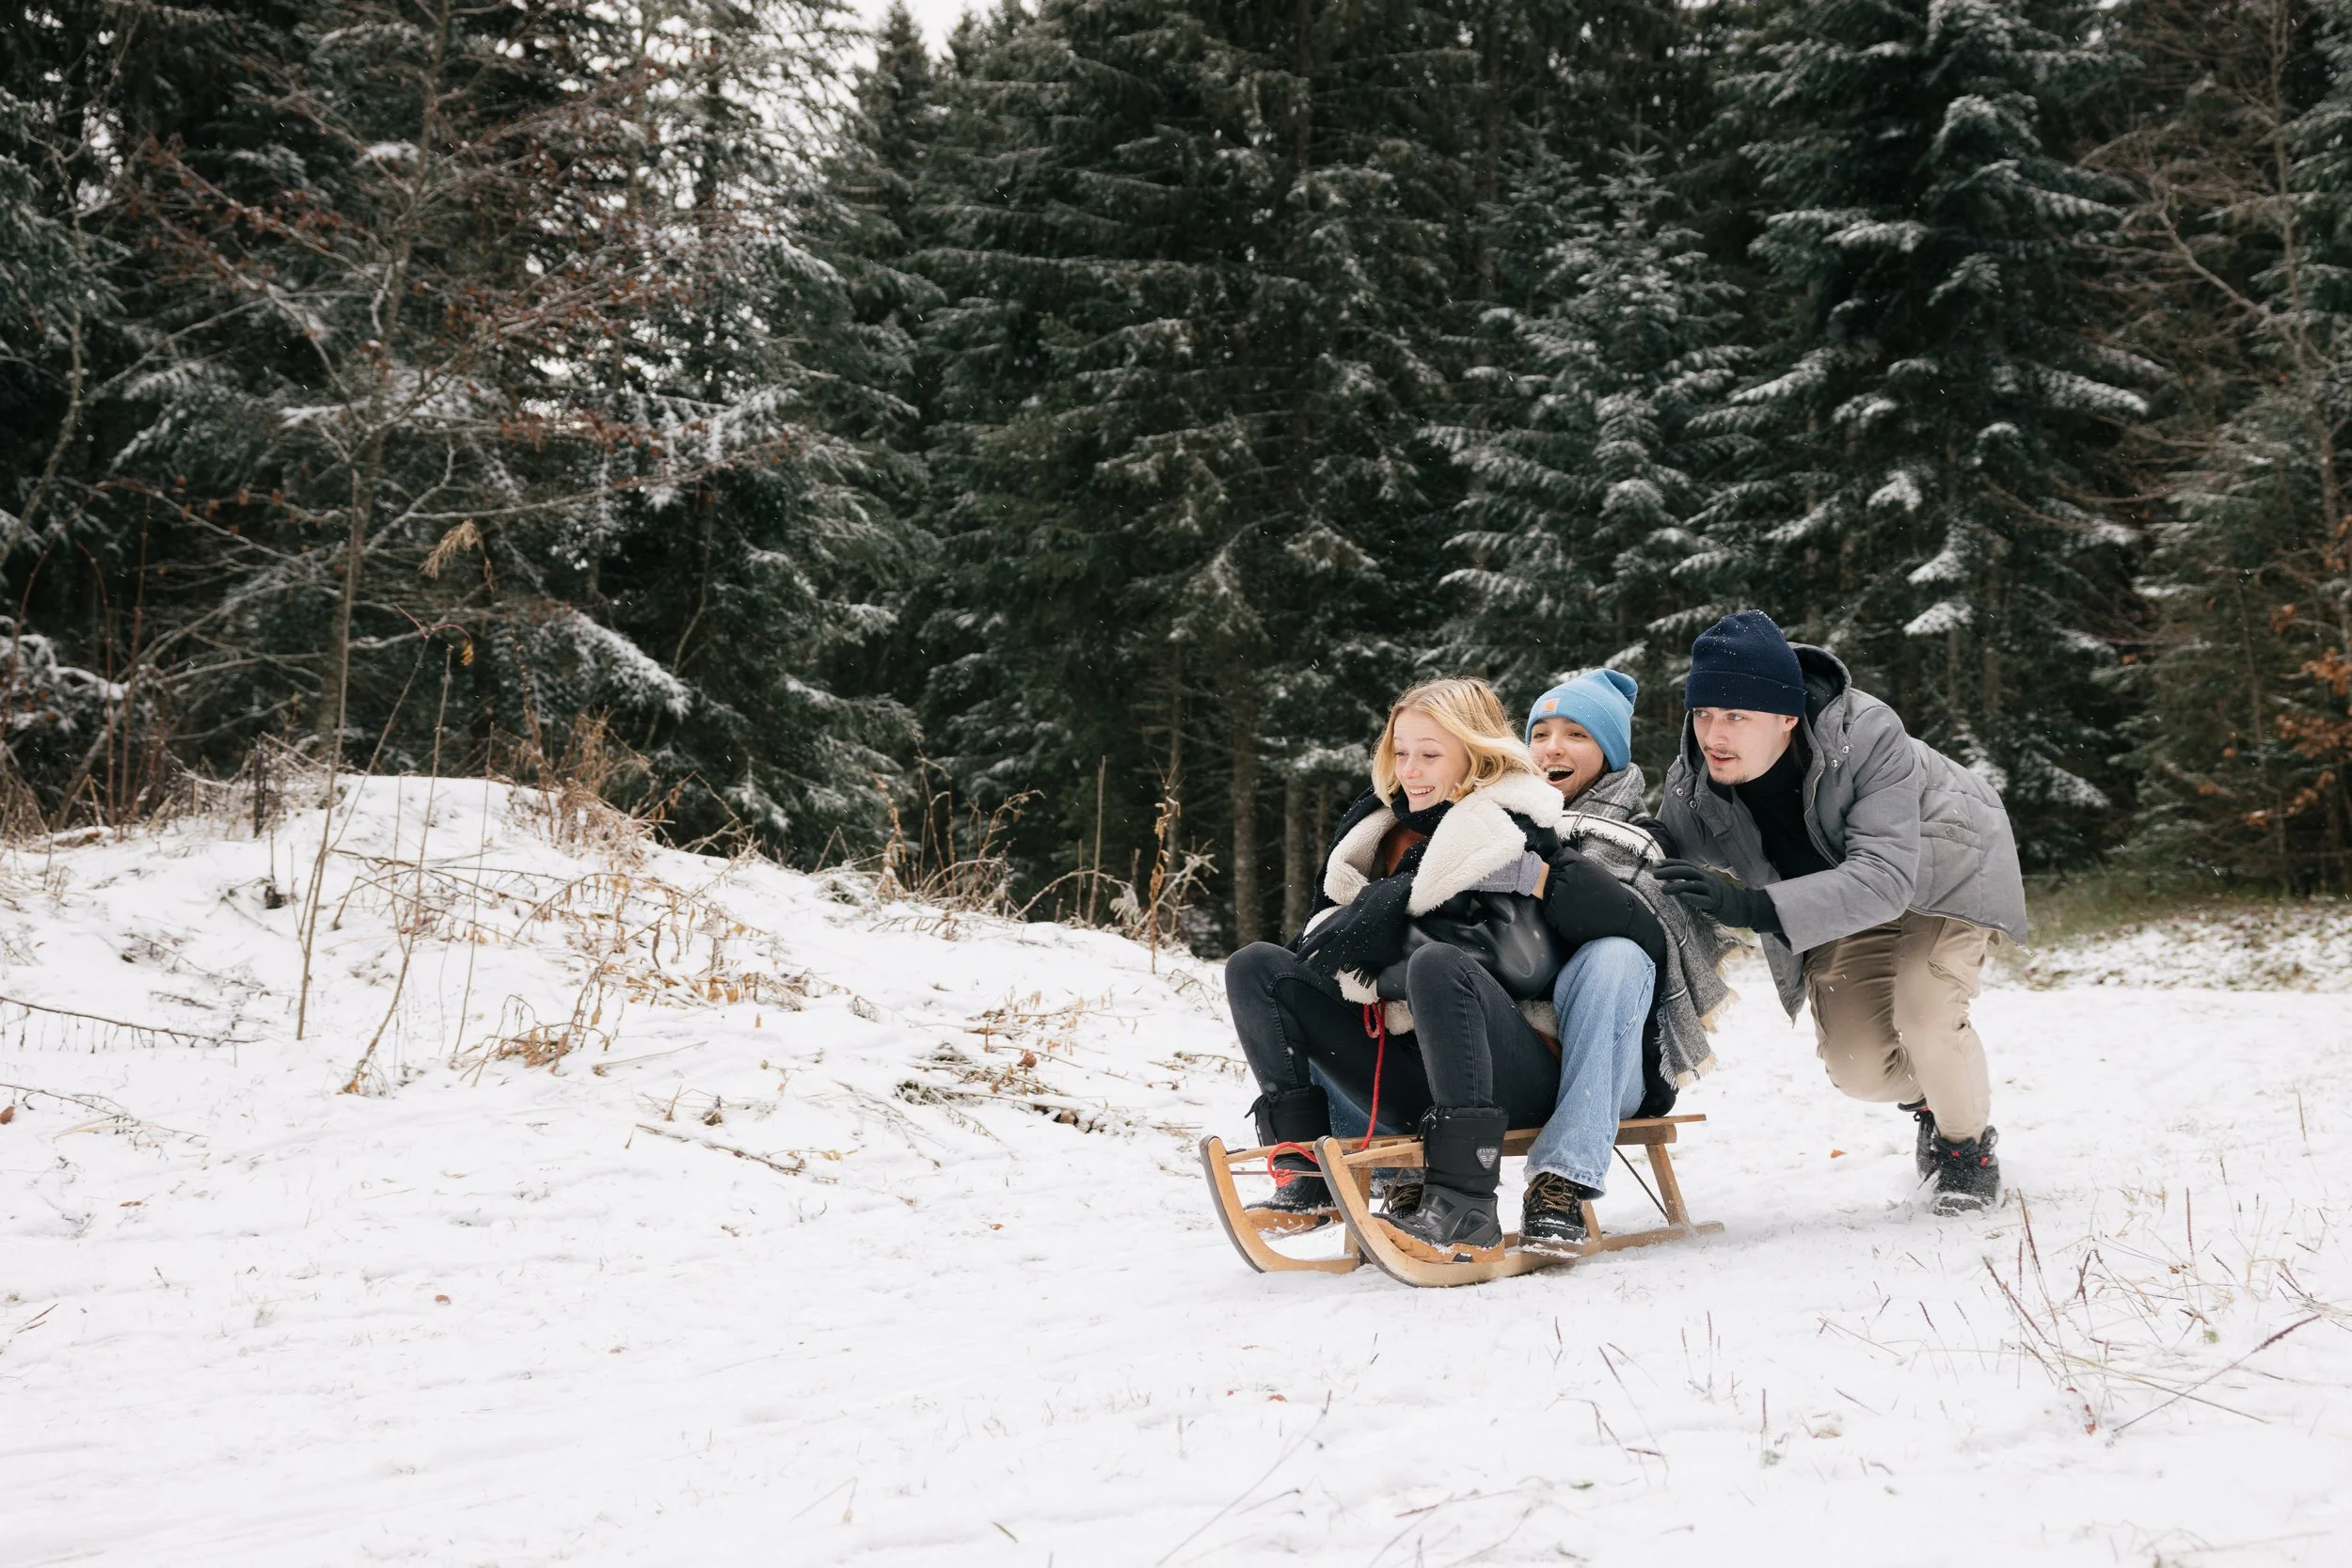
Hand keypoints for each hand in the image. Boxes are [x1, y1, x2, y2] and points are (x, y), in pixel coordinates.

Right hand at [1293, 873, 1415, 977]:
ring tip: (1301, 949)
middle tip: (1298, 961)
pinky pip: (1325, 923)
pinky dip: (1317, 929)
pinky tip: (1312, 933)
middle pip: (1318, 943)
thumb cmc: (1392, 930)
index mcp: (1350, 944)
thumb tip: (1372, 982)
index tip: (1314, 972)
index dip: (1320, 966)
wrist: (1389, 898)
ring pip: (1320, 932)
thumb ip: (1376, 968)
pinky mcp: (1342, 912)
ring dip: (1309, 941)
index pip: (1329, 958)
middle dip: (1307, 952)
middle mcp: (1340, 932)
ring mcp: (1340, 920)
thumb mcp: (1388, 955)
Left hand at [1652, 859, 1778, 931]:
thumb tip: (1669, 879)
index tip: (1654, 863)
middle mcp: (1707, 879)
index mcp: (1702, 874)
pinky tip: (1683, 897)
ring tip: (1663, 889)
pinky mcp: (1716, 903)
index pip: (1684, 865)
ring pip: (1693, 885)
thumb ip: (1690, 881)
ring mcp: (1712, 891)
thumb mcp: (1704, 886)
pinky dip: (1692, 897)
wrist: (1742, 906)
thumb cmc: (1717, 897)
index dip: (1670, 863)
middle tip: (1654, 874)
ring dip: (1677, 886)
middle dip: (1669, 872)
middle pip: (1686, 872)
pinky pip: (1703, 900)